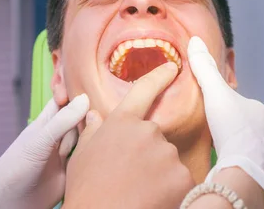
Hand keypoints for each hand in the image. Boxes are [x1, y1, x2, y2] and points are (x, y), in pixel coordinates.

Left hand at [0, 95, 88, 208]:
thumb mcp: (39, 140)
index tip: (91, 89)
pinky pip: (87, 158)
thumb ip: (62, 121)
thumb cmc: (16, 167)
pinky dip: (93, 155)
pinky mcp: (72, 172)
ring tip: (88, 142)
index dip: (77, 93)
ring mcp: (66, 154)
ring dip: (91, 137)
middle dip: (88, 117)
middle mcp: (58, 135)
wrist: (7, 203)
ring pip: (85, 137)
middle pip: (80, 118)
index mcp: (48, 122)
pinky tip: (96, 153)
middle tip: (93, 120)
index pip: (65, 99)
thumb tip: (85, 98)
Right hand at [64, 63, 194, 208]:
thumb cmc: (86, 191)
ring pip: (168, 159)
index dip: (159, 76)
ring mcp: (166, 153)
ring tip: (138, 191)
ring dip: (159, 173)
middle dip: (147, 152)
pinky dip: (171, 191)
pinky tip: (153, 200)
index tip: (172, 67)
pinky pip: (180, 180)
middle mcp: (147, 131)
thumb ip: (92, 131)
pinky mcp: (181, 176)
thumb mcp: (82, 155)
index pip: (144, 90)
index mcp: (121, 121)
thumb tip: (95, 115)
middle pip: (155, 135)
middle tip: (130, 174)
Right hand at [188, 36, 263, 208]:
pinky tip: (217, 157)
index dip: (220, 101)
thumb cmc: (232, 127)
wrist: (244, 171)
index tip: (208, 106)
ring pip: (239, 139)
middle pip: (238, 119)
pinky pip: (239, 156)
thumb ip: (205, 69)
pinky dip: (228, 155)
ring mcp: (263, 150)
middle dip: (224, 122)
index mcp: (258, 109)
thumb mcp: (214, 92)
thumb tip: (194, 40)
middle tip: (206, 125)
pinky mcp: (256, 168)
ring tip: (209, 142)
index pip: (236, 100)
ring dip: (226, 139)